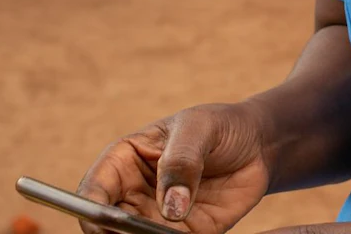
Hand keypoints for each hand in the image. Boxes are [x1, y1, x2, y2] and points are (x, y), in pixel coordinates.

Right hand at [75, 102, 272, 233]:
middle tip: (143, 232)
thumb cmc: (220, 126)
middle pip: (108, 224)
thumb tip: (170, 209)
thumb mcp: (200, 129)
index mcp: (125, 161)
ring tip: (172, 230)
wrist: (258, 144)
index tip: (102, 222)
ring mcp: (157, 217)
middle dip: (116, 233)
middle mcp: (134, 194)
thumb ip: (182, 162)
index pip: (94, 190)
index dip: (91, 209)